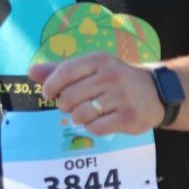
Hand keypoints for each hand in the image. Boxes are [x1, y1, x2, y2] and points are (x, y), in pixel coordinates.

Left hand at [29, 52, 163, 134]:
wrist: (156, 92)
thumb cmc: (115, 79)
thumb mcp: (92, 68)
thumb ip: (61, 70)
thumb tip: (31, 71)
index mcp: (99, 60)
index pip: (66, 71)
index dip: (51, 85)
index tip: (48, 94)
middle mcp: (111, 76)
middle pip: (69, 96)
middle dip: (65, 105)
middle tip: (72, 105)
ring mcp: (122, 97)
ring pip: (80, 114)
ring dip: (78, 118)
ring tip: (86, 113)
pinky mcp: (129, 118)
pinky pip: (96, 128)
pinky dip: (92, 127)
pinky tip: (100, 121)